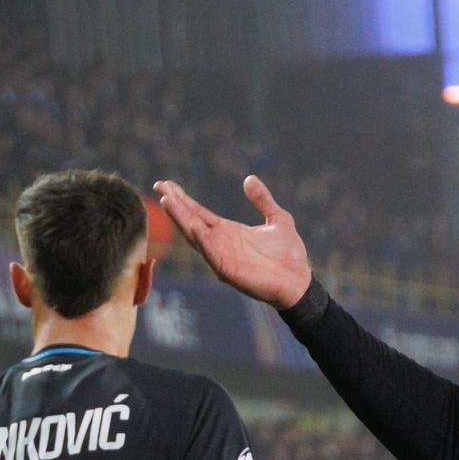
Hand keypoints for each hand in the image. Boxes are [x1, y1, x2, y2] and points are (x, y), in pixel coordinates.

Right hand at [154, 175, 313, 309]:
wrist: (299, 280)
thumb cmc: (288, 255)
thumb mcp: (278, 219)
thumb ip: (263, 200)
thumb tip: (249, 179)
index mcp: (228, 232)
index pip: (198, 213)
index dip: (182, 200)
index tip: (166, 185)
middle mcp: (219, 243)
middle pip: (190, 220)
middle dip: (174, 204)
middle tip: (159, 186)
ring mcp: (220, 256)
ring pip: (194, 234)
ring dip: (180, 218)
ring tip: (166, 200)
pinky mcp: (226, 268)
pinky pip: (209, 251)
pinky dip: (199, 237)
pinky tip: (190, 224)